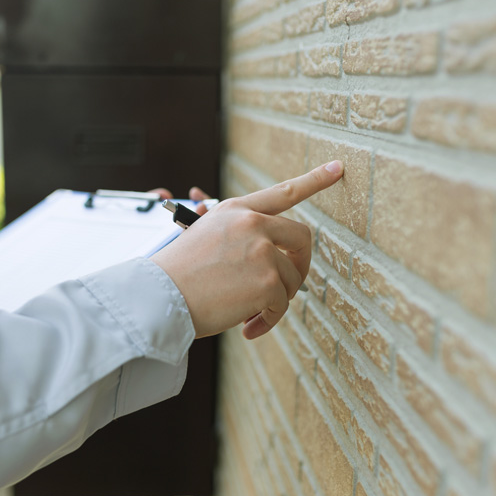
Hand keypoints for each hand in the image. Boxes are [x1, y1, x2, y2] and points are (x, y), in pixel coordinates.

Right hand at [151, 161, 343, 339]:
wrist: (158, 297)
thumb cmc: (177, 275)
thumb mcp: (205, 239)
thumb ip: (240, 239)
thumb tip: (271, 259)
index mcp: (236, 210)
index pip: (283, 191)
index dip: (314, 180)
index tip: (337, 168)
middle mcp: (253, 223)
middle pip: (302, 238)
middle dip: (299, 265)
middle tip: (287, 286)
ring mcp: (263, 250)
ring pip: (290, 279)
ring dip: (274, 300)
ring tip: (247, 312)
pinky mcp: (268, 280)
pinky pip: (281, 306)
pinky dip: (267, 320)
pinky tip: (248, 327)